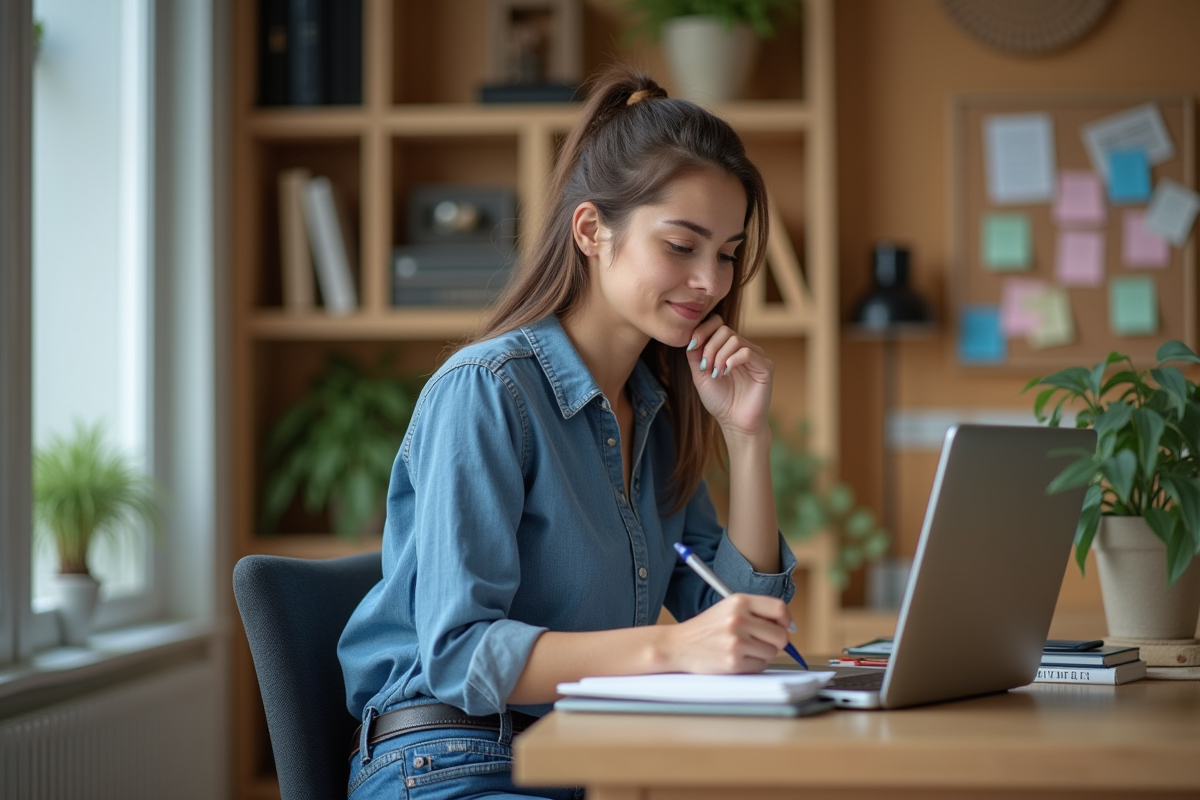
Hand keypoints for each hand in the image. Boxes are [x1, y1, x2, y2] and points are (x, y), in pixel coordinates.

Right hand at [662, 594, 794, 673]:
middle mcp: (738, 619)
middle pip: (780, 635)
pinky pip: (760, 665)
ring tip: (744, 649)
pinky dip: (753, 664)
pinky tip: (737, 658)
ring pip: (772, 652)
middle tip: (762, 642)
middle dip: (776, 642)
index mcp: (739, 601)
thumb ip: (755, 612)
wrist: (678, 645)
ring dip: (763, 654)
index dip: (786, 620)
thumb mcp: (728, 608)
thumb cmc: (706, 628)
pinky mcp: (734, 661)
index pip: (779, 608)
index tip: (784, 626)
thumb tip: (787, 626)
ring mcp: (736, 641)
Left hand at [685, 315, 773, 438]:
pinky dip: (732, 360)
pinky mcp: (765, 367)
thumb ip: (695, 355)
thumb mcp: (700, 375)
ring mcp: (756, 356)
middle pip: (724, 330)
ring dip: (719, 356)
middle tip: (705, 367)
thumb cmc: (720, 401)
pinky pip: (748, 352)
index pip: (717, 324)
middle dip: (709, 347)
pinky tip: (726, 373)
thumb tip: (692, 336)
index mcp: (728, 348)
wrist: (734, 422)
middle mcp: (743, 348)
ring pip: (735, 340)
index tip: (692, 346)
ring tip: (716, 374)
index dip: (703, 330)